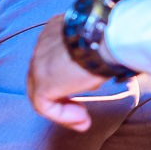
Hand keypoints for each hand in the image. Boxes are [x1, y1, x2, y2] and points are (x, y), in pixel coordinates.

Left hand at [27, 12, 103, 132]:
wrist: (106, 38)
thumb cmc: (112, 36)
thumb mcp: (99, 42)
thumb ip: (91, 54)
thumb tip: (96, 73)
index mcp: (56, 30)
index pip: (52, 58)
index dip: (66, 79)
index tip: (85, 89)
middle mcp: (42, 44)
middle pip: (42, 76)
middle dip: (61, 97)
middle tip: (81, 110)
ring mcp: (38, 64)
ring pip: (41, 92)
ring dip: (62, 109)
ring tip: (83, 120)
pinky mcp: (42, 83)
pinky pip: (45, 106)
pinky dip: (63, 116)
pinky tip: (82, 119)